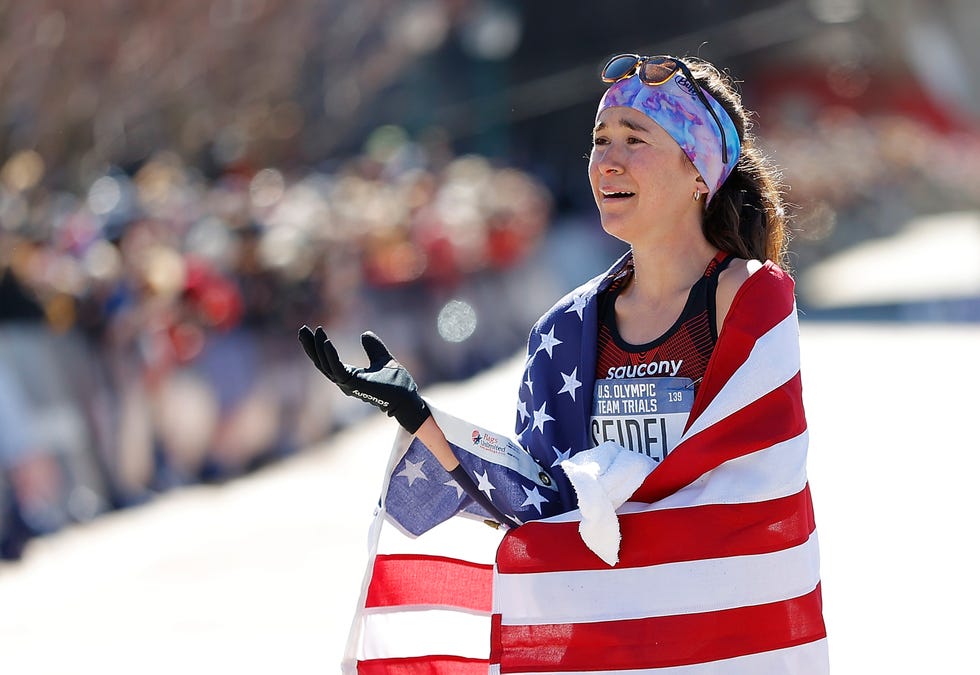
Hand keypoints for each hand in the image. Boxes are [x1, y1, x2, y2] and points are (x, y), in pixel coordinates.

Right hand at [297, 325, 430, 433]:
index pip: (327, 361)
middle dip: (310, 347)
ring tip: (315, 332)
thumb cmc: (397, 383)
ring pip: (326, 366)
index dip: (318, 347)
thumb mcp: (382, 358)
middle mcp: (344, 382)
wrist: (407, 397)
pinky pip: (337, 369)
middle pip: (321, 363)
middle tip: (302, 330)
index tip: (314, 330)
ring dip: (318, 348)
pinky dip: (330, 356)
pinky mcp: (354, 385)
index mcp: (349, 376)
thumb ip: (373, 347)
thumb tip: (364, 334)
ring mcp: (348, 385)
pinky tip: (326, 342)